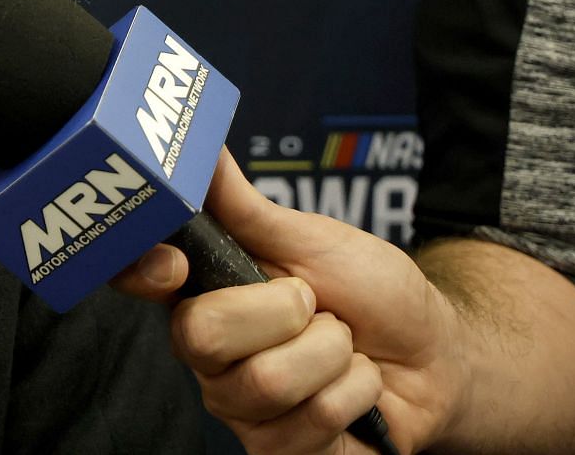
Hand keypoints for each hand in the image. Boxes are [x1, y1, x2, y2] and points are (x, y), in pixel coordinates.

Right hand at [110, 150, 466, 454]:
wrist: (437, 355)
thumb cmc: (371, 294)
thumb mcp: (310, 238)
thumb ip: (244, 204)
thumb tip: (202, 149)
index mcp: (202, 291)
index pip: (137, 279)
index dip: (142, 272)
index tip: (175, 265)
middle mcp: (208, 353)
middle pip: (201, 335)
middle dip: (283, 313)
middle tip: (315, 306)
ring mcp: (240, 406)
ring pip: (263, 382)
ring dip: (331, 355)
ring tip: (344, 346)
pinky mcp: (278, 450)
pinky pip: (305, 423)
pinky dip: (352, 394)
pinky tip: (357, 388)